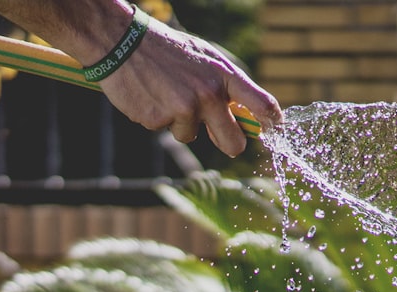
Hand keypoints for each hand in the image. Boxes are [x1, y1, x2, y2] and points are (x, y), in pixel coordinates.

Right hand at [99, 18, 281, 156]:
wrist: (122, 41)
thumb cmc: (169, 51)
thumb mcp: (205, 58)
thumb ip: (226, 85)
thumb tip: (247, 116)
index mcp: (224, 75)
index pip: (262, 104)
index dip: (273, 122)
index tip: (274, 129)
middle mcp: (208, 94)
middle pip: (234, 143)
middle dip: (230, 144)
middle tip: (219, 135)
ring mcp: (183, 108)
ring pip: (191, 136)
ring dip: (181, 123)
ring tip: (166, 94)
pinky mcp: (158, 119)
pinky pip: (165, 130)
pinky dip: (157, 117)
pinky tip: (149, 95)